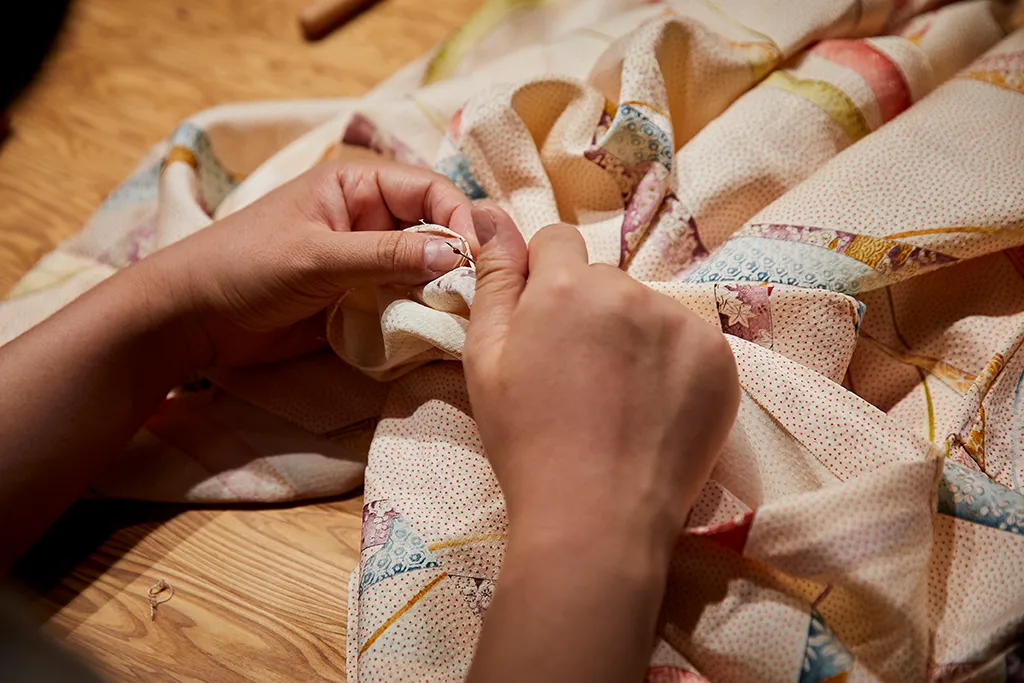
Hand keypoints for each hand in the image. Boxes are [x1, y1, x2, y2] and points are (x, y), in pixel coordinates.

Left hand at [135, 160, 476, 369]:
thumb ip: (388, 255)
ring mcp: (364, 261)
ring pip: (423, 268)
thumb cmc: (245, 267)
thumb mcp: (319, 256)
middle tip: (482, 290)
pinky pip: (403, 300)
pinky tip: (440, 329)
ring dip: (443, 288)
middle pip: (433, 228)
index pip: (428, 189)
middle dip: (457, 255)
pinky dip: (422, 312)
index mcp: (355, 186)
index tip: (477, 256)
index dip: (458, 217)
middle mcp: (367, 219)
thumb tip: (457, 253)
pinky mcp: (358, 299)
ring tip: (468, 313)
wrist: (192, 320)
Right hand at [464, 204, 738, 557]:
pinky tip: (652, 408)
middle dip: (588, 310)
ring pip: (647, 309)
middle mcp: (629, 290)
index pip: (557, 242)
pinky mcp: (720, 358)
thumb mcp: (486, 359)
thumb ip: (494, 278)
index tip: (544, 327)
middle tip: (577, 376)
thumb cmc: (526, 441)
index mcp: (565, 285)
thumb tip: (488, 212)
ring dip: (632, 335)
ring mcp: (682, 323)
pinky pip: (688, 339)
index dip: (543, 279)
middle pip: (603, 279)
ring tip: (617, 399)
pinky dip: (672, 363)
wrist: (596, 517)